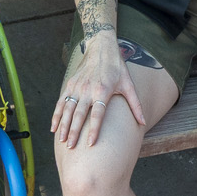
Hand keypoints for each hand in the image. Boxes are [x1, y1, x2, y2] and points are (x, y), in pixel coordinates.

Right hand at [52, 32, 145, 147]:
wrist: (101, 48)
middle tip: (71, 147)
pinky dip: (56, 115)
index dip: (94, 130)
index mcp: (102, 91)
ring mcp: (77, 87)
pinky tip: (54, 127)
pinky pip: (61, 102)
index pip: (97, 115)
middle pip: (79, 115)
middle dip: (74, 132)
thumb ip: (135, 104)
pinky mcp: (70, 84)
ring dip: (63, 126)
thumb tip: (143, 122)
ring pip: (67, 110)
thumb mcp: (128, 84)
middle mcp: (87, 90)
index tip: (90, 144)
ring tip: (62, 141)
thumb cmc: (117, 67)